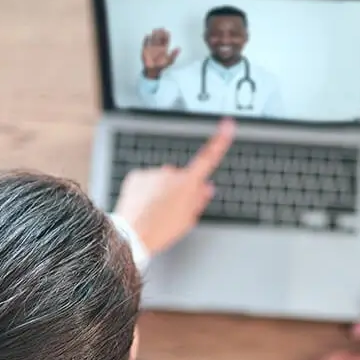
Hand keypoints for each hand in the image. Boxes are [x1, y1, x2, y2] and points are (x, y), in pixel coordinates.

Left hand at [114, 119, 234, 255]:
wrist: (132, 234)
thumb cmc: (161, 230)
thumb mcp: (188, 220)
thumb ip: (199, 200)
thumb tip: (205, 188)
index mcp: (188, 184)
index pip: (208, 159)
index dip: (220, 141)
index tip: (227, 125)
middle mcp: (171, 173)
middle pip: (180, 177)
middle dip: (179, 189)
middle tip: (172, 210)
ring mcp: (153, 173)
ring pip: (162, 180)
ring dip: (160, 192)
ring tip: (154, 212)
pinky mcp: (137, 176)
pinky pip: (146, 182)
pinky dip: (146, 192)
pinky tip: (143, 206)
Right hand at [142, 28, 180, 78]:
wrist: (152, 70)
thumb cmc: (161, 66)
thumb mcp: (169, 61)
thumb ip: (173, 55)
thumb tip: (179, 48)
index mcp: (164, 48)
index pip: (166, 40)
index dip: (166, 35)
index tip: (167, 32)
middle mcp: (158, 46)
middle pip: (159, 37)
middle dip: (160, 33)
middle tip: (161, 29)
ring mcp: (152, 47)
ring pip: (153, 38)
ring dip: (154, 34)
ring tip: (155, 31)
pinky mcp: (146, 49)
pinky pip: (145, 42)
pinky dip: (146, 39)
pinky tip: (148, 36)